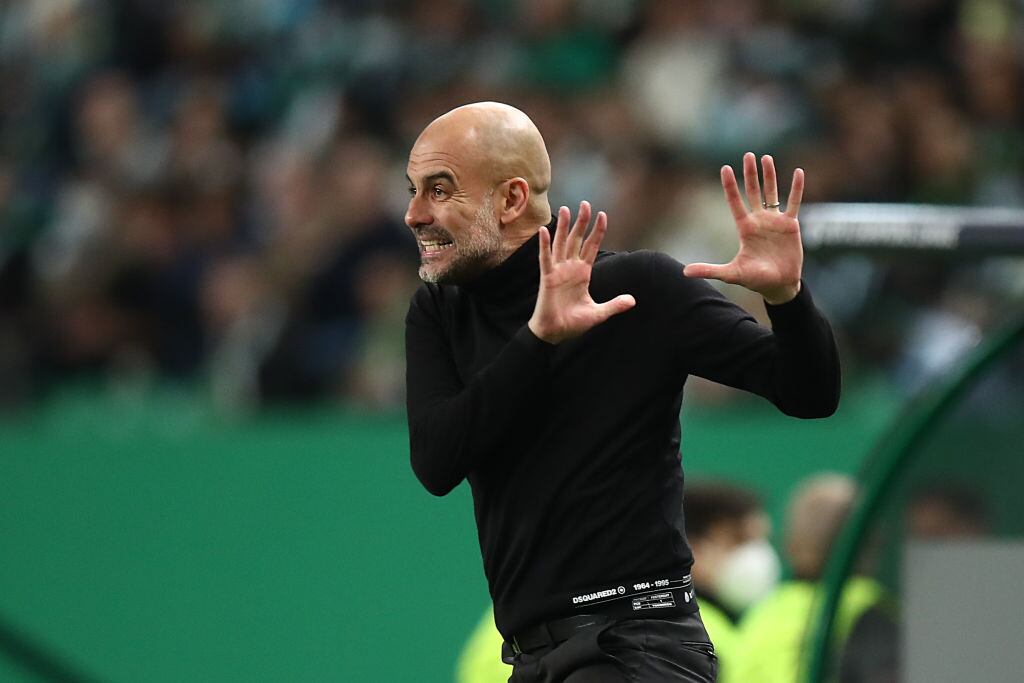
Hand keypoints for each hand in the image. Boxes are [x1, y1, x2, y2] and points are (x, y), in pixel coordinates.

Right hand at [528, 202, 635, 343]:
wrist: (555, 333)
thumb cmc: (573, 323)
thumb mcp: (598, 313)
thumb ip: (614, 305)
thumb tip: (633, 301)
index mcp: (583, 273)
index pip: (592, 247)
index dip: (597, 231)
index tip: (603, 215)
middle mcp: (570, 268)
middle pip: (577, 240)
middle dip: (582, 222)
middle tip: (586, 203)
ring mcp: (558, 271)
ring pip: (561, 244)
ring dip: (563, 227)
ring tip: (566, 209)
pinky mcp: (547, 278)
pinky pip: (545, 258)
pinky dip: (544, 245)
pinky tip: (544, 231)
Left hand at [683, 153, 804, 304]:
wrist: (779, 285)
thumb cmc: (755, 279)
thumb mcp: (731, 274)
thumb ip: (710, 270)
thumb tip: (685, 272)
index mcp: (744, 228)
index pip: (735, 202)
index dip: (730, 186)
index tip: (725, 168)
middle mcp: (758, 221)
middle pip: (752, 192)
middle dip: (750, 174)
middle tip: (747, 155)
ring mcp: (774, 221)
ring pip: (771, 193)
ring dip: (769, 176)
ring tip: (766, 157)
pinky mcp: (790, 225)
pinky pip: (793, 202)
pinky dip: (796, 188)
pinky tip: (797, 172)